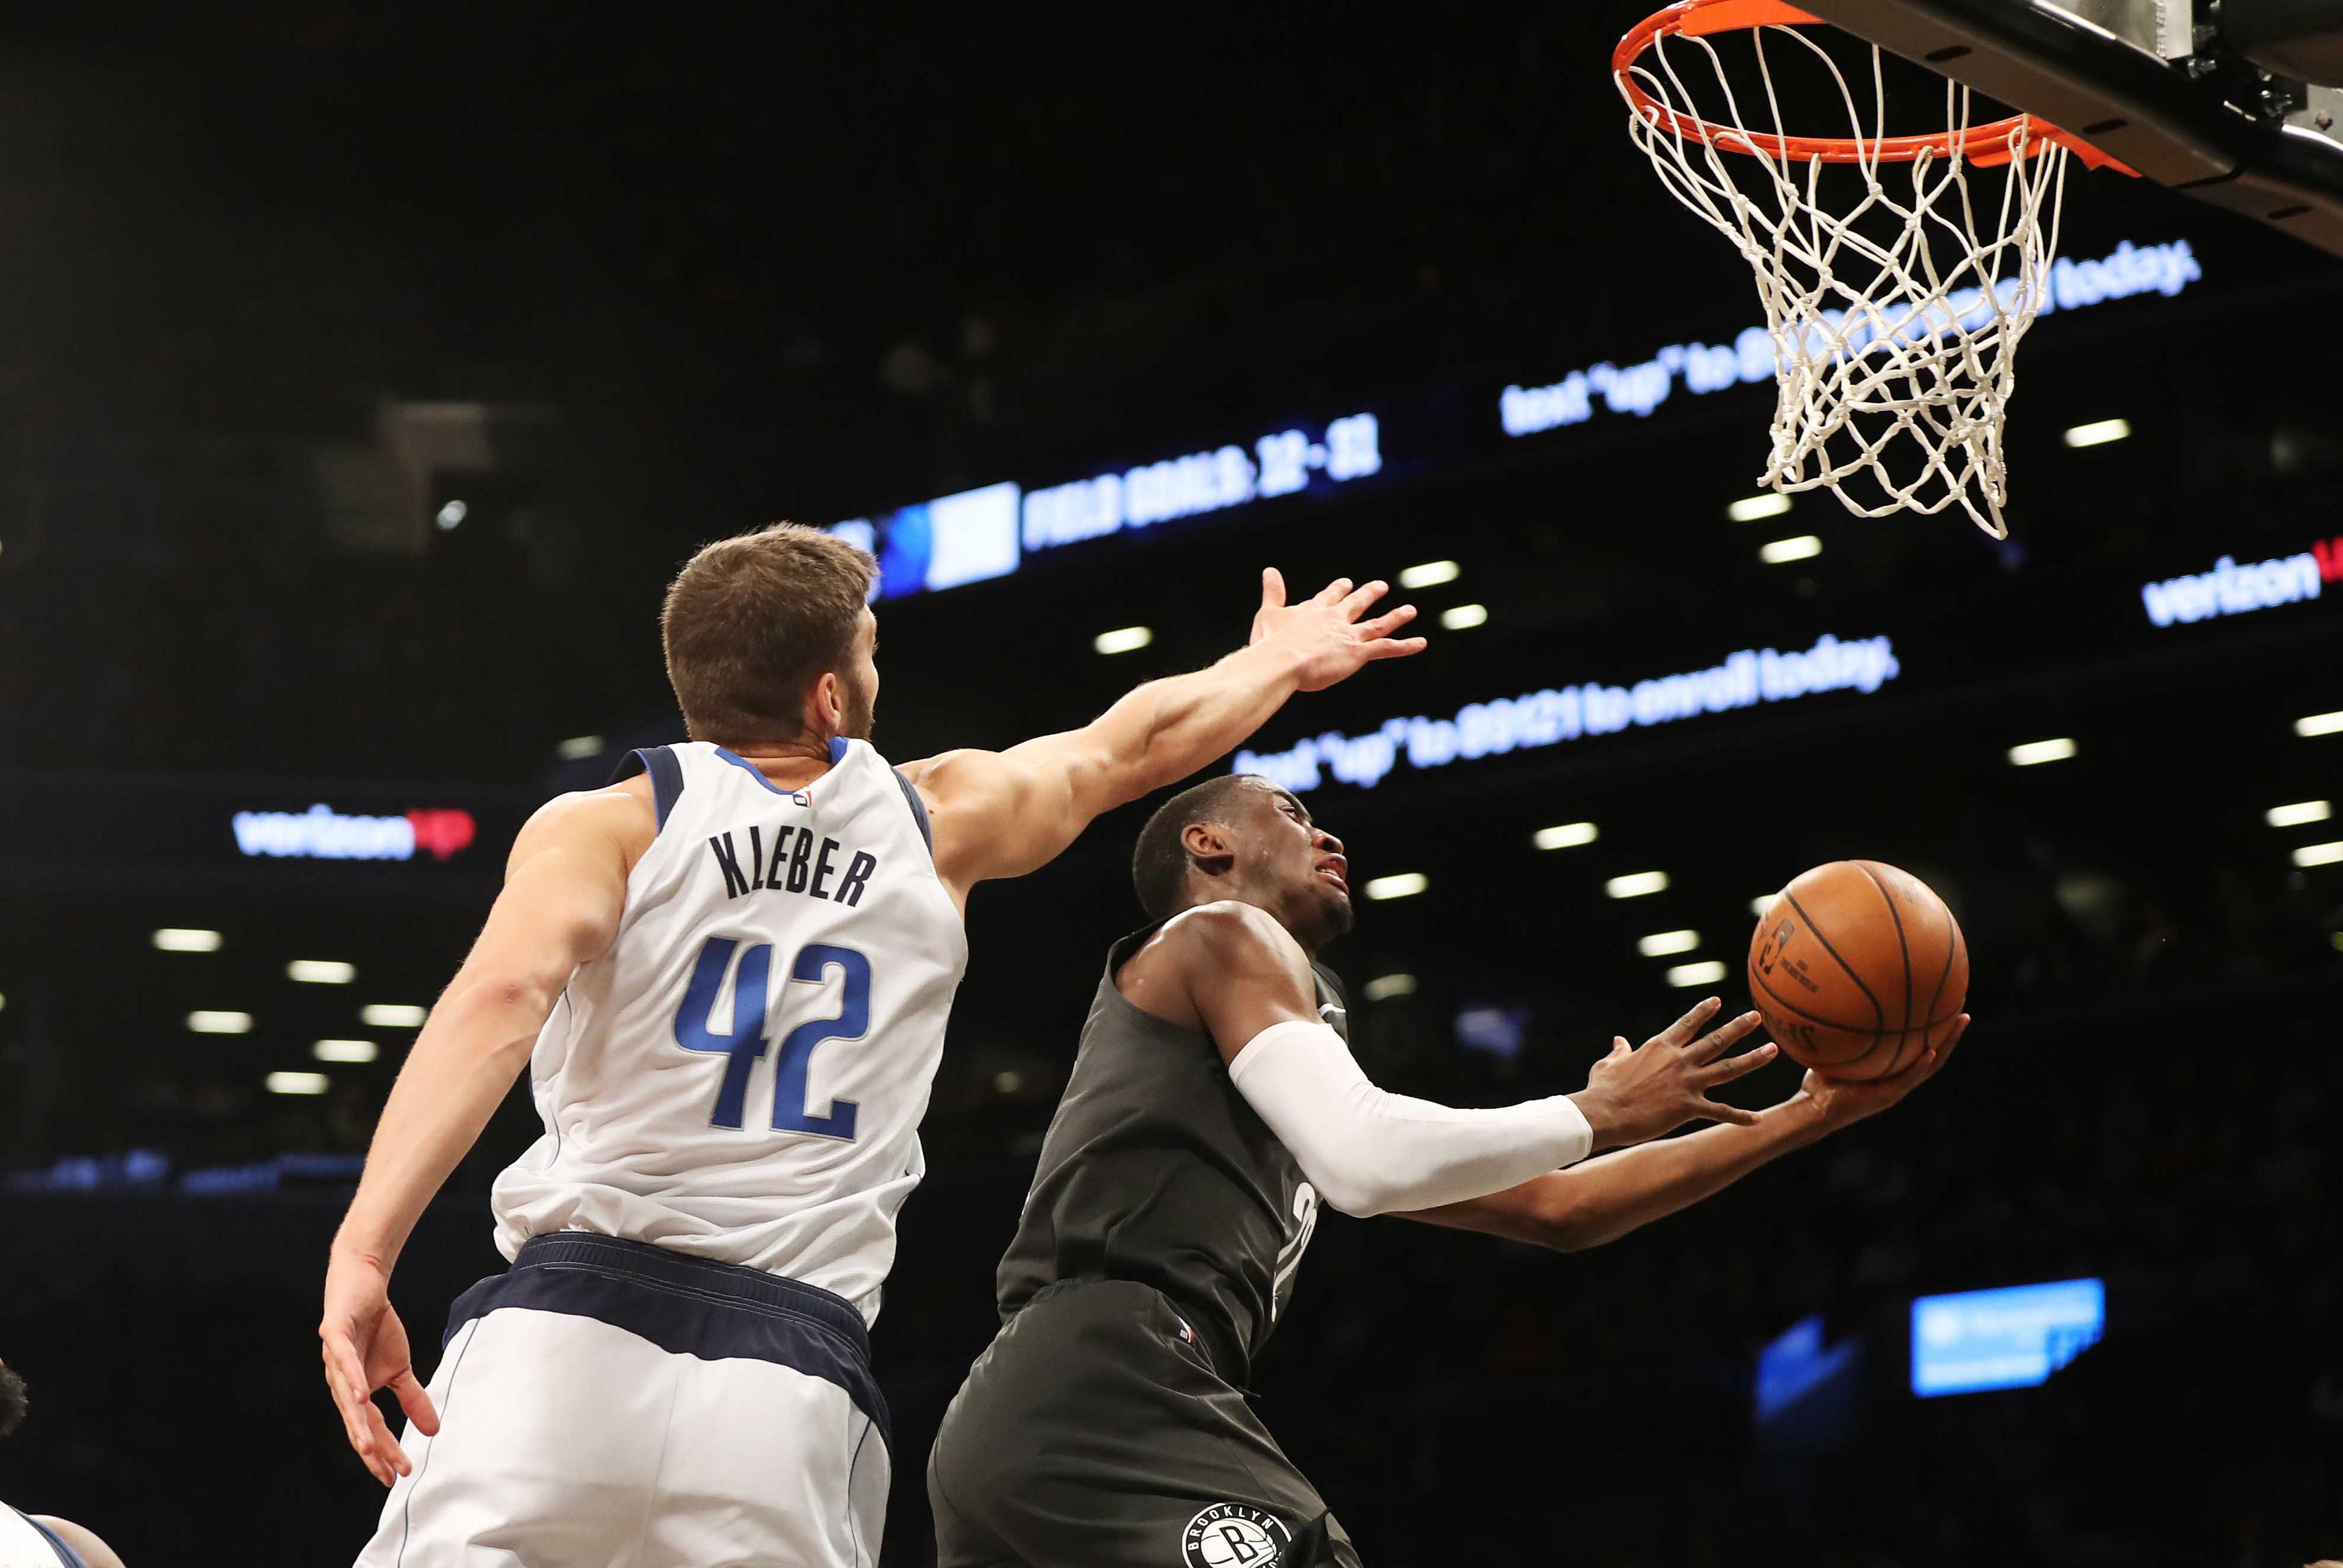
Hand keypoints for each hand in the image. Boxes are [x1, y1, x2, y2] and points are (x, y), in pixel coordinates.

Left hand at [320, 1250, 438, 1485]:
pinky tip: (362, 1396)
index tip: (398, 1474)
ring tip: (369, 1447)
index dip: (384, 1451)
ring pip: (345, 1397)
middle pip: (355, 1421)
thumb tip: (433, 1429)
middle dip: (370, 1448)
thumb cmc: (376, 1328)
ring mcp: (334, 1359)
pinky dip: (351, 1379)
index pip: (370, 1427)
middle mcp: (340, 1381)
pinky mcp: (334, 1335)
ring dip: (356, 1424)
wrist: (362, 1284)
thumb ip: (412, 1398)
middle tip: (386, 1471)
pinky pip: (342, 1360)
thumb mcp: (401, 1367)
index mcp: (354, 1392)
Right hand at [1248, 569, 1425, 691]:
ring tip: (1411, 611)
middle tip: (1381, 586)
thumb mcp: (1268, 614)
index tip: (1346, 583)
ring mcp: (1348, 635)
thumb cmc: (1271, 643)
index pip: (1329, 597)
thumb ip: (1273, 592)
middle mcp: (1334, 619)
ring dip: (1395, 617)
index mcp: (1313, 611)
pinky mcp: (1358, 652)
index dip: (1338, 590)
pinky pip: (1387, 648)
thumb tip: (1269, 570)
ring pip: (1378, 624)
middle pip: (1356, 604)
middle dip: (1369, 595)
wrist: (1282, 661)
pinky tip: (1421, 643)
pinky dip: (1405, 646)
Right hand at [1571, 998, 1777, 1150]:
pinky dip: (1740, 1117)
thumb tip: (1619, 1041)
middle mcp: (1678, 1061)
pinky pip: (1721, 1111)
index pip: (1687, 1024)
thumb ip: (1619, 1051)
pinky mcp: (1688, 1107)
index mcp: (1659, 1047)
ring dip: (1752, 1059)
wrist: (1603, 1113)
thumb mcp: (1607, 1064)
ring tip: (1772, 1050)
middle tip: (1757, 1017)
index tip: (1718, 1001)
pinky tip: (1758, 1120)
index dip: (1703, 1012)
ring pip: (1728, 1069)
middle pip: (1716, 1041)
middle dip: (1738, 1028)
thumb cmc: (1602, 1089)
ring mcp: (1686, 1083)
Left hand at [1791, 1014, 1968, 1133]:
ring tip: (1959, 1024)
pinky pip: (1908, 1079)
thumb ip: (1845, 1033)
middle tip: (1964, 1010)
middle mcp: (1899, 1078)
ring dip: (1947, 1045)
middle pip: (1935, 1053)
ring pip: (1931, 1065)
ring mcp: (1896, 1088)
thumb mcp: (1837, 1051)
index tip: (1946, 1006)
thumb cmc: (1821, 1080)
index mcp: (1892, 1070)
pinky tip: (1930, 1053)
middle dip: (1951, 1033)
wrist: (1813, 1109)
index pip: (1920, 1047)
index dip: (1935, 1031)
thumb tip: (1840, 997)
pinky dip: (1920, 1067)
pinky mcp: (1886, 1097)